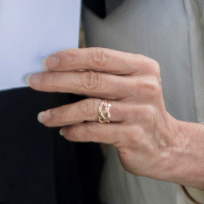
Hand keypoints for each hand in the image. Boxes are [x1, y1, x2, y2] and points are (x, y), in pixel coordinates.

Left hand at [28, 47, 203, 192]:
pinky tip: (65, 131)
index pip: (100, 56)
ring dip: (61, 112)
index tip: (48, 62)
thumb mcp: (131, 84)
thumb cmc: (141, 110)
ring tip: (45, 116)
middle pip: (91, 80)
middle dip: (57, 81)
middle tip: (35, 82)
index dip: (71, 58)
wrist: (169, 146)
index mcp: (142, 68)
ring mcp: (140, 113)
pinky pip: (95, 131)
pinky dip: (75, 131)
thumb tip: (60, 66)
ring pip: (89, 107)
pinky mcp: (133, 136)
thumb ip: (104, 73)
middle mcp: (143, 88)